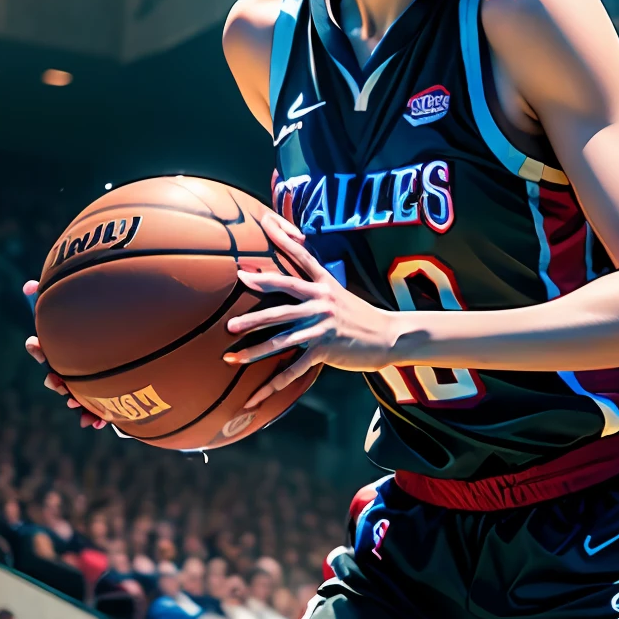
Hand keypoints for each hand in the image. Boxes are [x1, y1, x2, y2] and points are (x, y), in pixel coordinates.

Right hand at [23, 283, 105, 428]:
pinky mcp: (106, 398)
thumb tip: (29, 283)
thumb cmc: (101, 324)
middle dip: (53, 380)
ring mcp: (89, 384)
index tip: (34, 342)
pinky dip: (94, 416)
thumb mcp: (81, 308)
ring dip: (71, 399)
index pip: (46, 351)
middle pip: (57, 378)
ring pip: (74, 396)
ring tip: (72, 401)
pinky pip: (97, 411)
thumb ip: (56, 297)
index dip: (38, 348)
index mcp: (66, 351)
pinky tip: (95, 422)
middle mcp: (74, 369)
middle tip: (55, 379)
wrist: (136, 345)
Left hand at [224, 210, 407, 407]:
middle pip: (281, 304)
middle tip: (228, 323)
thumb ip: (316, 289)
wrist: (390, 336)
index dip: (282, 239)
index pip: (301, 256)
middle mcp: (322, 301)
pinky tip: (256, 396)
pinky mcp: (326, 349)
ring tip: (231, 356)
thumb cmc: (360, 317)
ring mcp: (324, 325)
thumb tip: (293, 286)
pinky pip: (295, 368)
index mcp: (324, 284)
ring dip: (254, 350)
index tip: (264, 222)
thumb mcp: (340, 295)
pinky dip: (273, 384)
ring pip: (282, 339)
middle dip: (252, 314)